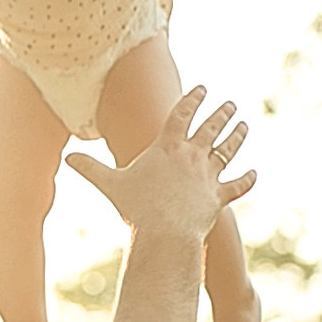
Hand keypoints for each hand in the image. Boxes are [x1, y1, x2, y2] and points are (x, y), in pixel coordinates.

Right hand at [65, 86, 256, 243]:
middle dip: (221, 113)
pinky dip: (247, 180)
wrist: (164, 233)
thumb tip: (67, 159)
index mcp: (168, 147)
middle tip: (230, 104)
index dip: (193, 99)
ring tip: (244, 125)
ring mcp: (207, 176)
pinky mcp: (218, 197)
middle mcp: (192, 156)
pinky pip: (237, 186)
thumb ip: (91, 169)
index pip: (182, 114)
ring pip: (228, 150)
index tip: (202, 88)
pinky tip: (254, 173)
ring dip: (237, 137)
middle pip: (211, 127)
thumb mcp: (110, 185)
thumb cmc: (136, 208)